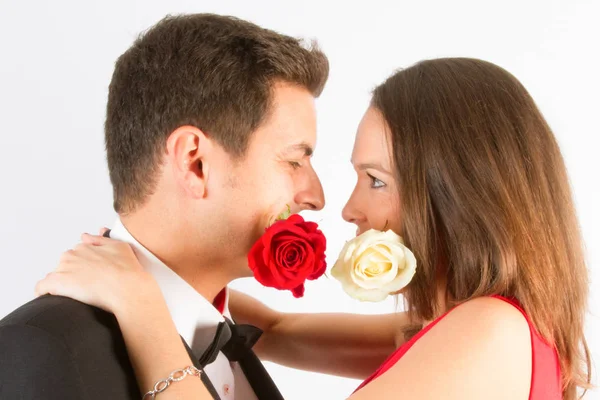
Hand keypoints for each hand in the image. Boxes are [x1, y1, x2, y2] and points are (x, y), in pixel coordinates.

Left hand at [35, 231, 160, 315]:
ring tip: (77, 296)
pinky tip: (55, 299)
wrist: (126, 289)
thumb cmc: (127, 270)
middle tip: (86, 287)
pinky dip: (45, 293)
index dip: (83, 268)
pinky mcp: (56, 284)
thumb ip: (100, 239)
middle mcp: (71, 255)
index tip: (90, 276)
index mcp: (84, 247)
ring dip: (62, 285)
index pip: (75, 256)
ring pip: (54, 277)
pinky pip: (41, 288)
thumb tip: (85, 236)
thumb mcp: (120, 246)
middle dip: (72, 275)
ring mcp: (63, 269)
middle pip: (64, 266)